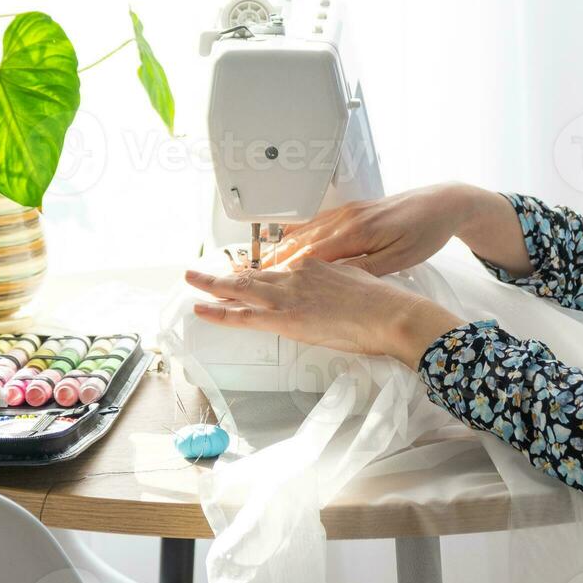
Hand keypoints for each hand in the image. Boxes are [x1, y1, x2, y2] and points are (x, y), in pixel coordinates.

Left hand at [185, 259, 462, 368]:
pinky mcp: (285, 317)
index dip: (255, 271)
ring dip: (212, 285)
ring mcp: (288, 295)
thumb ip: (335, 282)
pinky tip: (203, 309)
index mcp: (313, 265)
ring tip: (192, 281)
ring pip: (240, 288)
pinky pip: (243, 314)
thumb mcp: (356, 279)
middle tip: (199, 270)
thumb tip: (328, 292)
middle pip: (252, 273)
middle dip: (223, 272)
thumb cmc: (382, 302)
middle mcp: (296, 274)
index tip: (243, 271)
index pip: (276, 267)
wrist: (391, 314)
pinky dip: (220, 311)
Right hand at [267, 183, 484, 274]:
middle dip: (276, 260)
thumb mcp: (400, 259)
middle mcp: (348, 218)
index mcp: (359, 232)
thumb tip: (337, 280)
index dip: (287, 269)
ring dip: (284, 247)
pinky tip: (289, 242)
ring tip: (263, 264)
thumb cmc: (426, 232)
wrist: (443, 203)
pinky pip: (319, 222)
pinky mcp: (354, 210)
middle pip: (303, 242)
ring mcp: (349, 212)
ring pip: (308, 231)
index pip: (313, 254)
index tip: (267, 282)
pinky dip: (299, 234)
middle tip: (252, 276)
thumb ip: (367, 269)